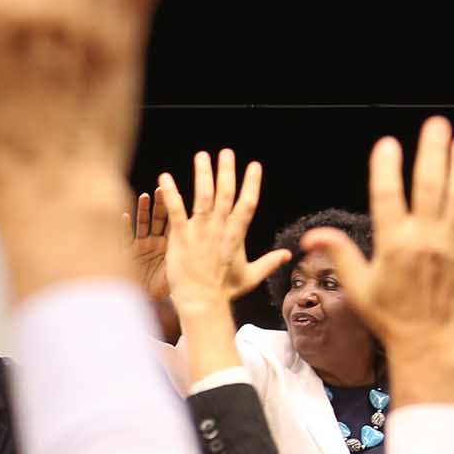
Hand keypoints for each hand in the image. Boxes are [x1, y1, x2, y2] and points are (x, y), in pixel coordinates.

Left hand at [158, 150, 289, 316]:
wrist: (202, 302)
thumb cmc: (224, 290)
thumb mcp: (250, 276)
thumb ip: (269, 262)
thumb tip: (288, 255)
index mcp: (236, 235)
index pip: (248, 203)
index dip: (252, 183)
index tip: (255, 165)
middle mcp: (220, 228)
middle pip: (226, 193)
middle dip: (227, 171)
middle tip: (226, 152)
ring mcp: (201, 231)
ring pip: (204, 196)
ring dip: (203, 174)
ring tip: (202, 156)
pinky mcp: (182, 237)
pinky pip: (176, 210)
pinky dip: (171, 193)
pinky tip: (164, 177)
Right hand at [304, 118, 453, 406]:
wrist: (431, 344)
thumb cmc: (392, 318)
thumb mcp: (358, 287)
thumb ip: (340, 255)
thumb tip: (311, 237)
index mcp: (393, 245)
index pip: (387, 196)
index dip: (386, 168)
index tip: (387, 145)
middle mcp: (426, 240)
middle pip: (430, 186)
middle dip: (432, 152)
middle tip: (436, 125)